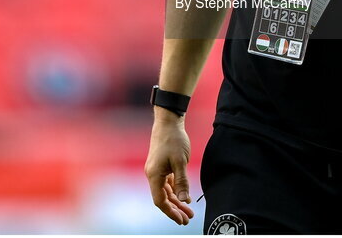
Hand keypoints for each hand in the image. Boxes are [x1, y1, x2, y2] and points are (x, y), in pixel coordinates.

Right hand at [143, 109, 194, 225]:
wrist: (168, 122)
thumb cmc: (174, 140)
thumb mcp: (180, 162)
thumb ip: (182, 182)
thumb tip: (184, 200)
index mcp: (154, 175)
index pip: (160, 201)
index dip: (170, 212)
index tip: (181, 219)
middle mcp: (152, 174)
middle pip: (163, 198)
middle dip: (175, 209)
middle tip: (188, 219)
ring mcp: (156, 170)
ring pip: (166, 191)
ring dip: (176, 201)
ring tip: (189, 211)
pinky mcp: (161, 166)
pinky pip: (167, 183)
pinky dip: (175, 190)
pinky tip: (184, 196)